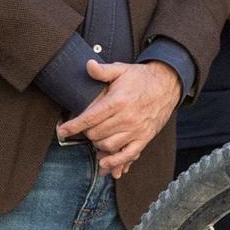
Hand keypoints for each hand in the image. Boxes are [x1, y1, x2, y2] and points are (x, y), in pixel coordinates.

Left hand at [59, 59, 181, 178]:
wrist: (167, 85)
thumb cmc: (141, 78)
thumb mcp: (121, 70)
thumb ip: (103, 70)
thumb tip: (88, 65)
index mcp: (118, 101)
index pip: (90, 118)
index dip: (73, 126)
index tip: (61, 131)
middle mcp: (127, 118)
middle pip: (96, 134)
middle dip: (86, 133)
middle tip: (85, 129)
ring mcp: (136, 130)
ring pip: (108, 146)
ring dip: (98, 145)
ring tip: (95, 139)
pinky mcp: (144, 138)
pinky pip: (128, 155)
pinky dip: (115, 162)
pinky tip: (104, 163)